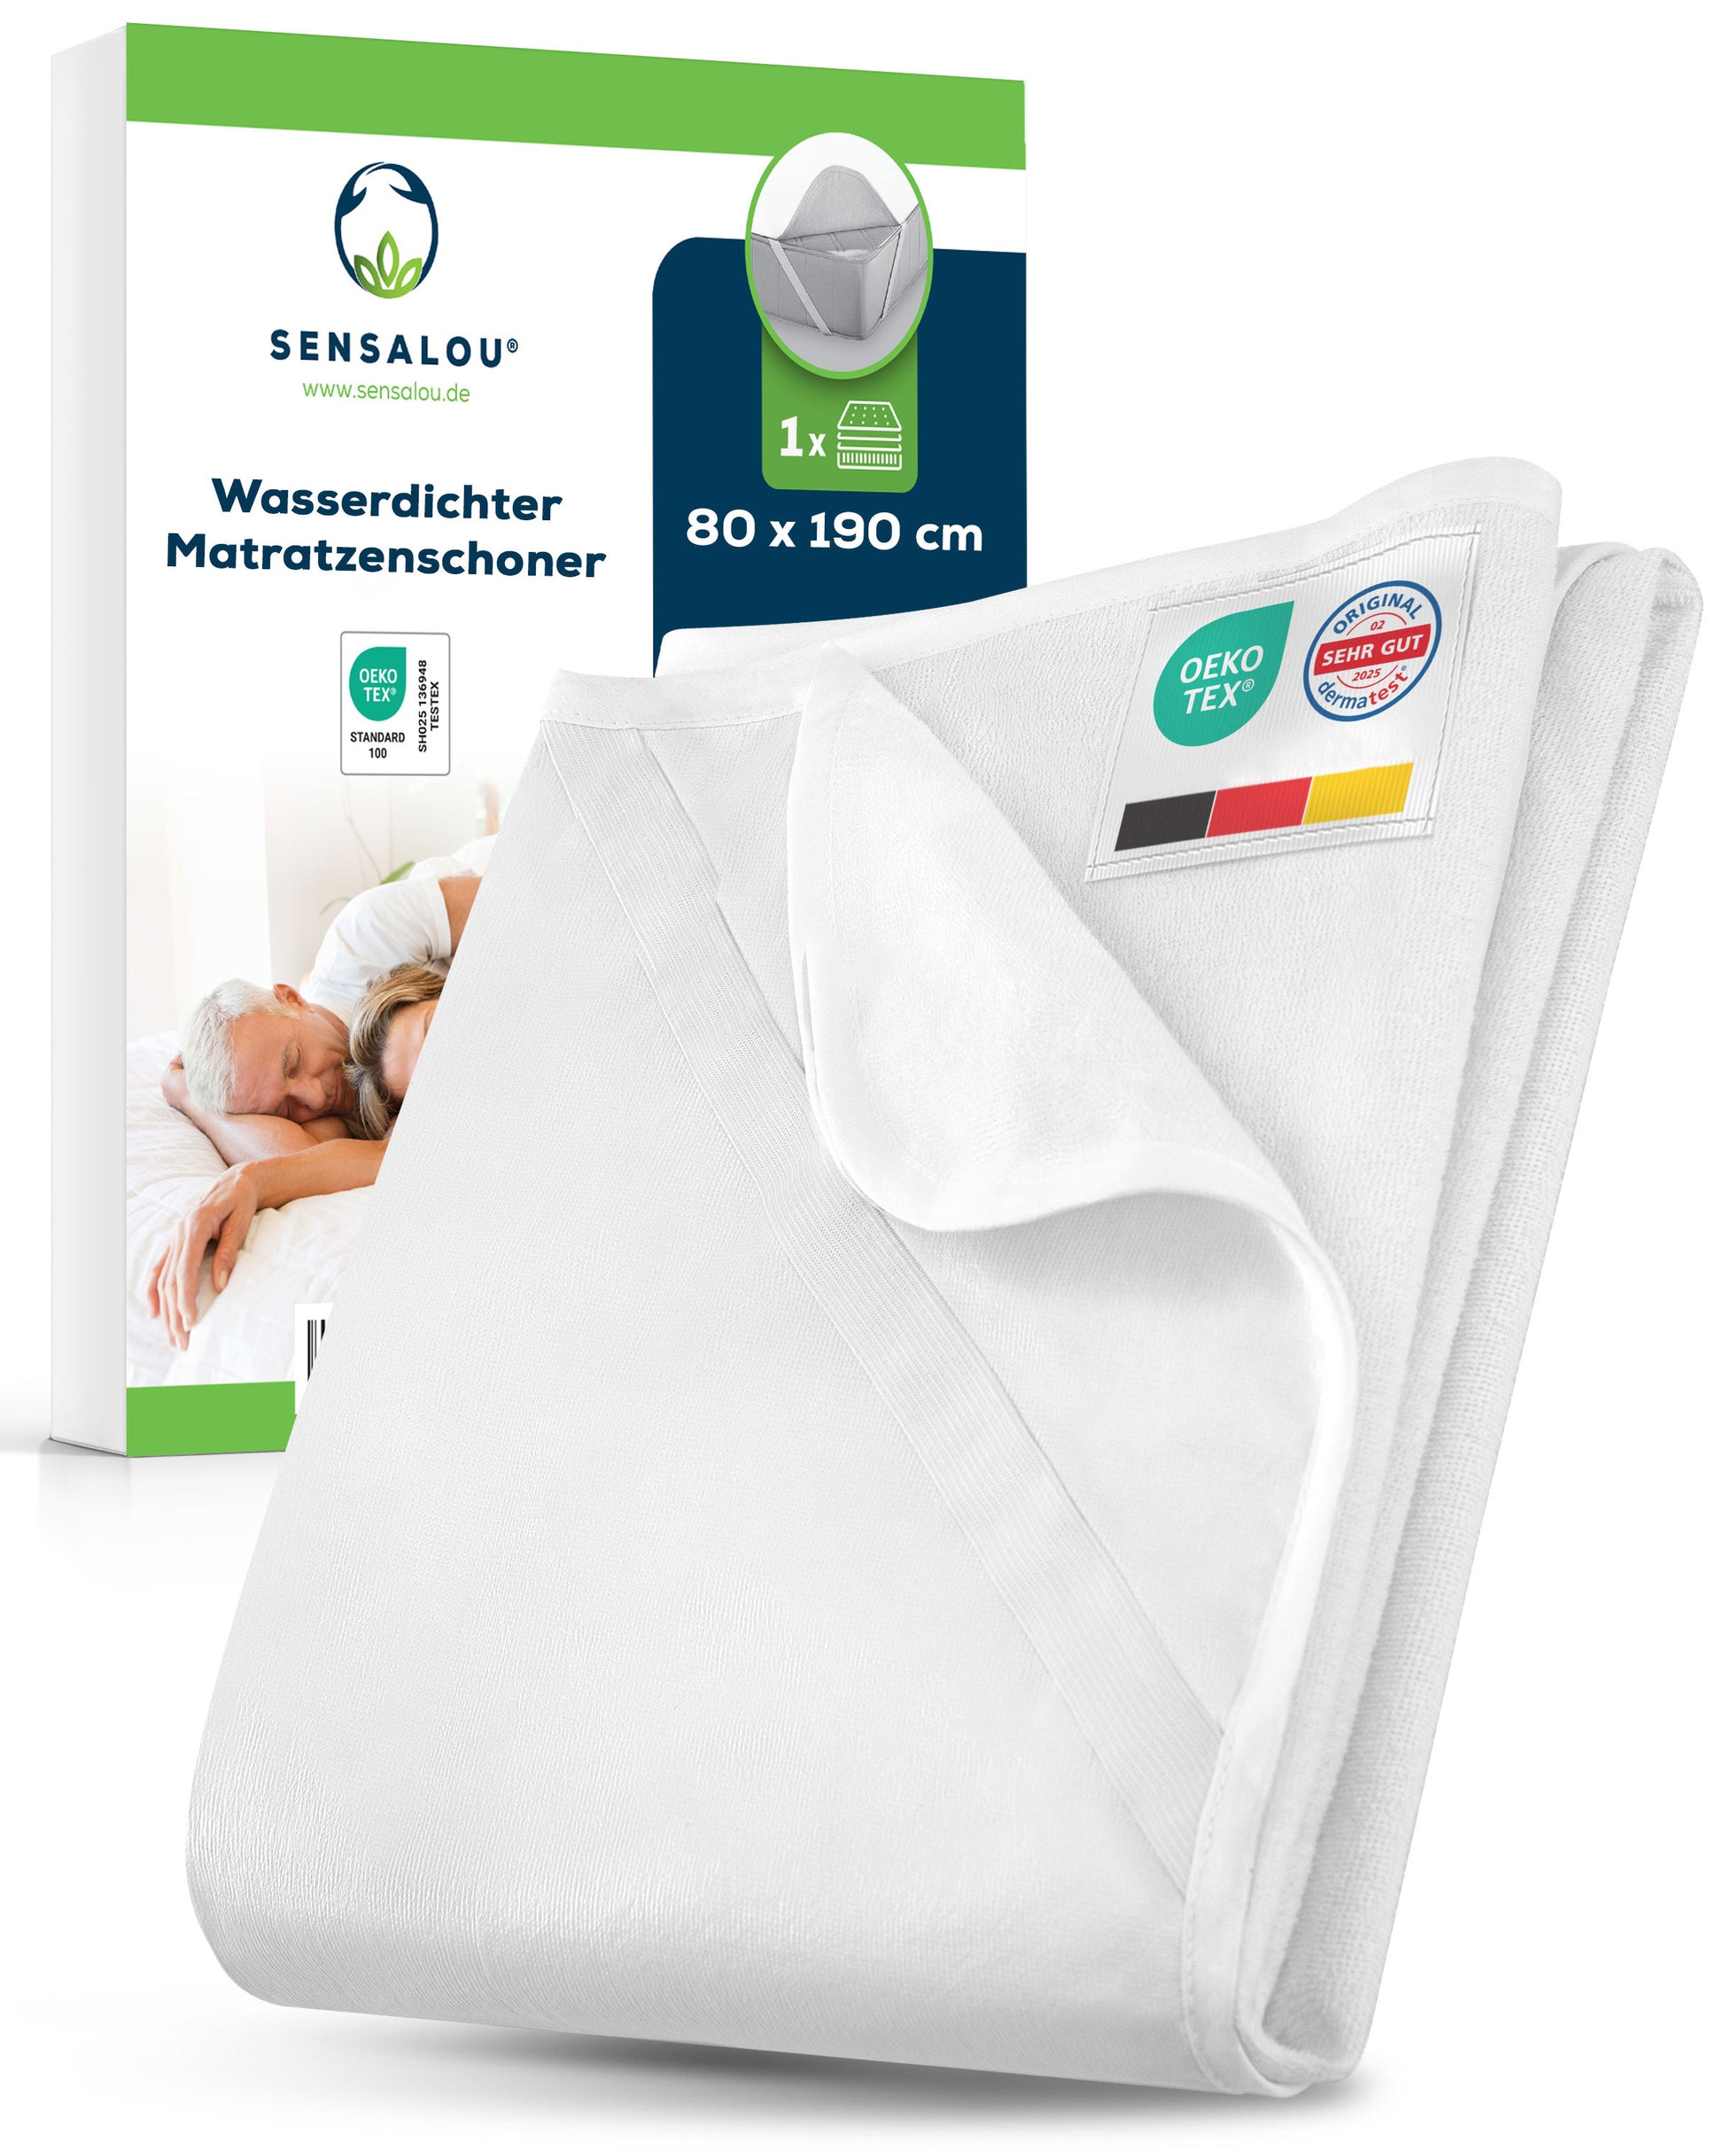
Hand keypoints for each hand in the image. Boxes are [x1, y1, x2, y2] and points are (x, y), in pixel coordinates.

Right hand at [147, 1164, 259, 1350]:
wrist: (235, 1183)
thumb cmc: (241, 1202)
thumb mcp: (240, 1224)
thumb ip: (227, 1252)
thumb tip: (219, 1285)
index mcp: (193, 1227)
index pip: (184, 1271)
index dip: (185, 1299)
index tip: (191, 1323)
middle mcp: (177, 1233)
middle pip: (170, 1281)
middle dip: (174, 1314)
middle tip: (182, 1342)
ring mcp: (173, 1238)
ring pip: (162, 1280)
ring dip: (165, 1310)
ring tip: (172, 1337)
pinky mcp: (174, 1243)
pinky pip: (159, 1270)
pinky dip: (154, 1292)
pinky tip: (155, 1313)